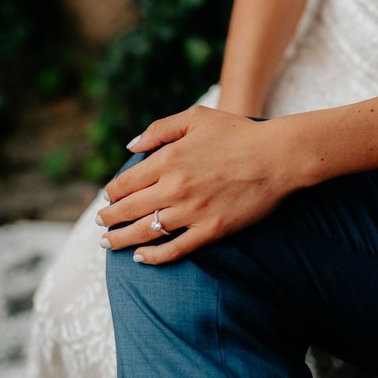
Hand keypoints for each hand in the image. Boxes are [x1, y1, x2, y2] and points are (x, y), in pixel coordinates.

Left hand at [97, 106, 297, 263]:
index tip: (108, 198)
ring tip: (109, 243)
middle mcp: (174, 188)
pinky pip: (176, 249)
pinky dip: (154, 256)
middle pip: (128, 209)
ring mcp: (192, 212)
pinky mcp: (212, 229)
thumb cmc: (238, 133)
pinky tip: (141, 258)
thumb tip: (131, 147)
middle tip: (101, 224)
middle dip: (109, 218)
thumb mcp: (195, 118)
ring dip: (122, 240)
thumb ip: (159, 129)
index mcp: (167, 160)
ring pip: (145, 232)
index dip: (111, 192)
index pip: (125, 183)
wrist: (277, 156)